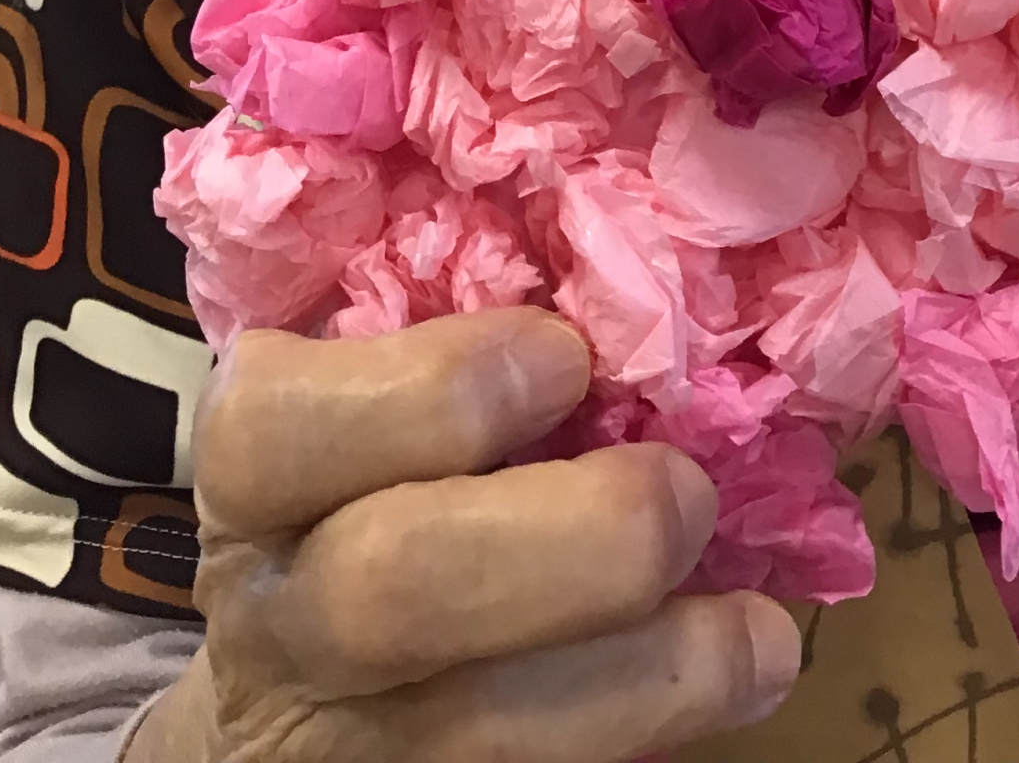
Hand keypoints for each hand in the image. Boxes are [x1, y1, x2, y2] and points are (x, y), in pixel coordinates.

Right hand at [127, 309, 798, 762]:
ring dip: (655, 674)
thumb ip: (450, 359)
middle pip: (392, 588)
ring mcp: (346, 742)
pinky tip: (745, 676)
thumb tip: (628, 300)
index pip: (282, 427)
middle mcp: (282, 615)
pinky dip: (661, 726)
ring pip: (484, 729)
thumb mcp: (364, 418)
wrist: (291, 710)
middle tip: (683, 491)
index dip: (435, 388)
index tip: (564, 354)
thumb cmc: (366, 500)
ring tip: (757, 633)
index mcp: (261, 475)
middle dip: (573, 535)